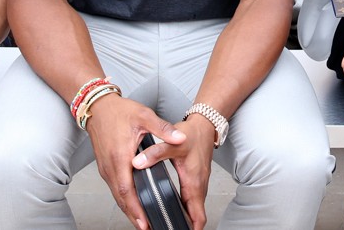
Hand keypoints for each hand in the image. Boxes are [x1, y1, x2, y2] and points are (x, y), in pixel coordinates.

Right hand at [87, 94, 186, 229]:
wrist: (98, 107)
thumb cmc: (119, 111)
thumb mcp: (144, 116)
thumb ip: (163, 129)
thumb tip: (180, 138)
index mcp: (120, 157)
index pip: (127, 190)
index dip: (135, 208)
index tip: (144, 221)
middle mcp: (110, 166)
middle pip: (121, 198)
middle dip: (133, 215)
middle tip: (146, 228)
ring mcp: (105, 168)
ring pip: (116, 195)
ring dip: (128, 209)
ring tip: (142, 221)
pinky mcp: (105, 167)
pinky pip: (114, 188)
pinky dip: (123, 199)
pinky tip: (132, 203)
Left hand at [137, 115, 214, 229]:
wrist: (205, 125)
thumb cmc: (194, 134)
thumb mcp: (173, 143)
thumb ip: (154, 153)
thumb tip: (138, 163)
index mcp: (194, 182)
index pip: (198, 215)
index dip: (191, 228)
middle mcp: (199, 185)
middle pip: (195, 215)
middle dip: (184, 225)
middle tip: (169, 229)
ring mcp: (199, 182)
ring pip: (193, 208)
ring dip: (185, 217)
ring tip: (170, 223)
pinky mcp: (196, 178)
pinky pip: (192, 199)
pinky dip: (185, 206)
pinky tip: (174, 205)